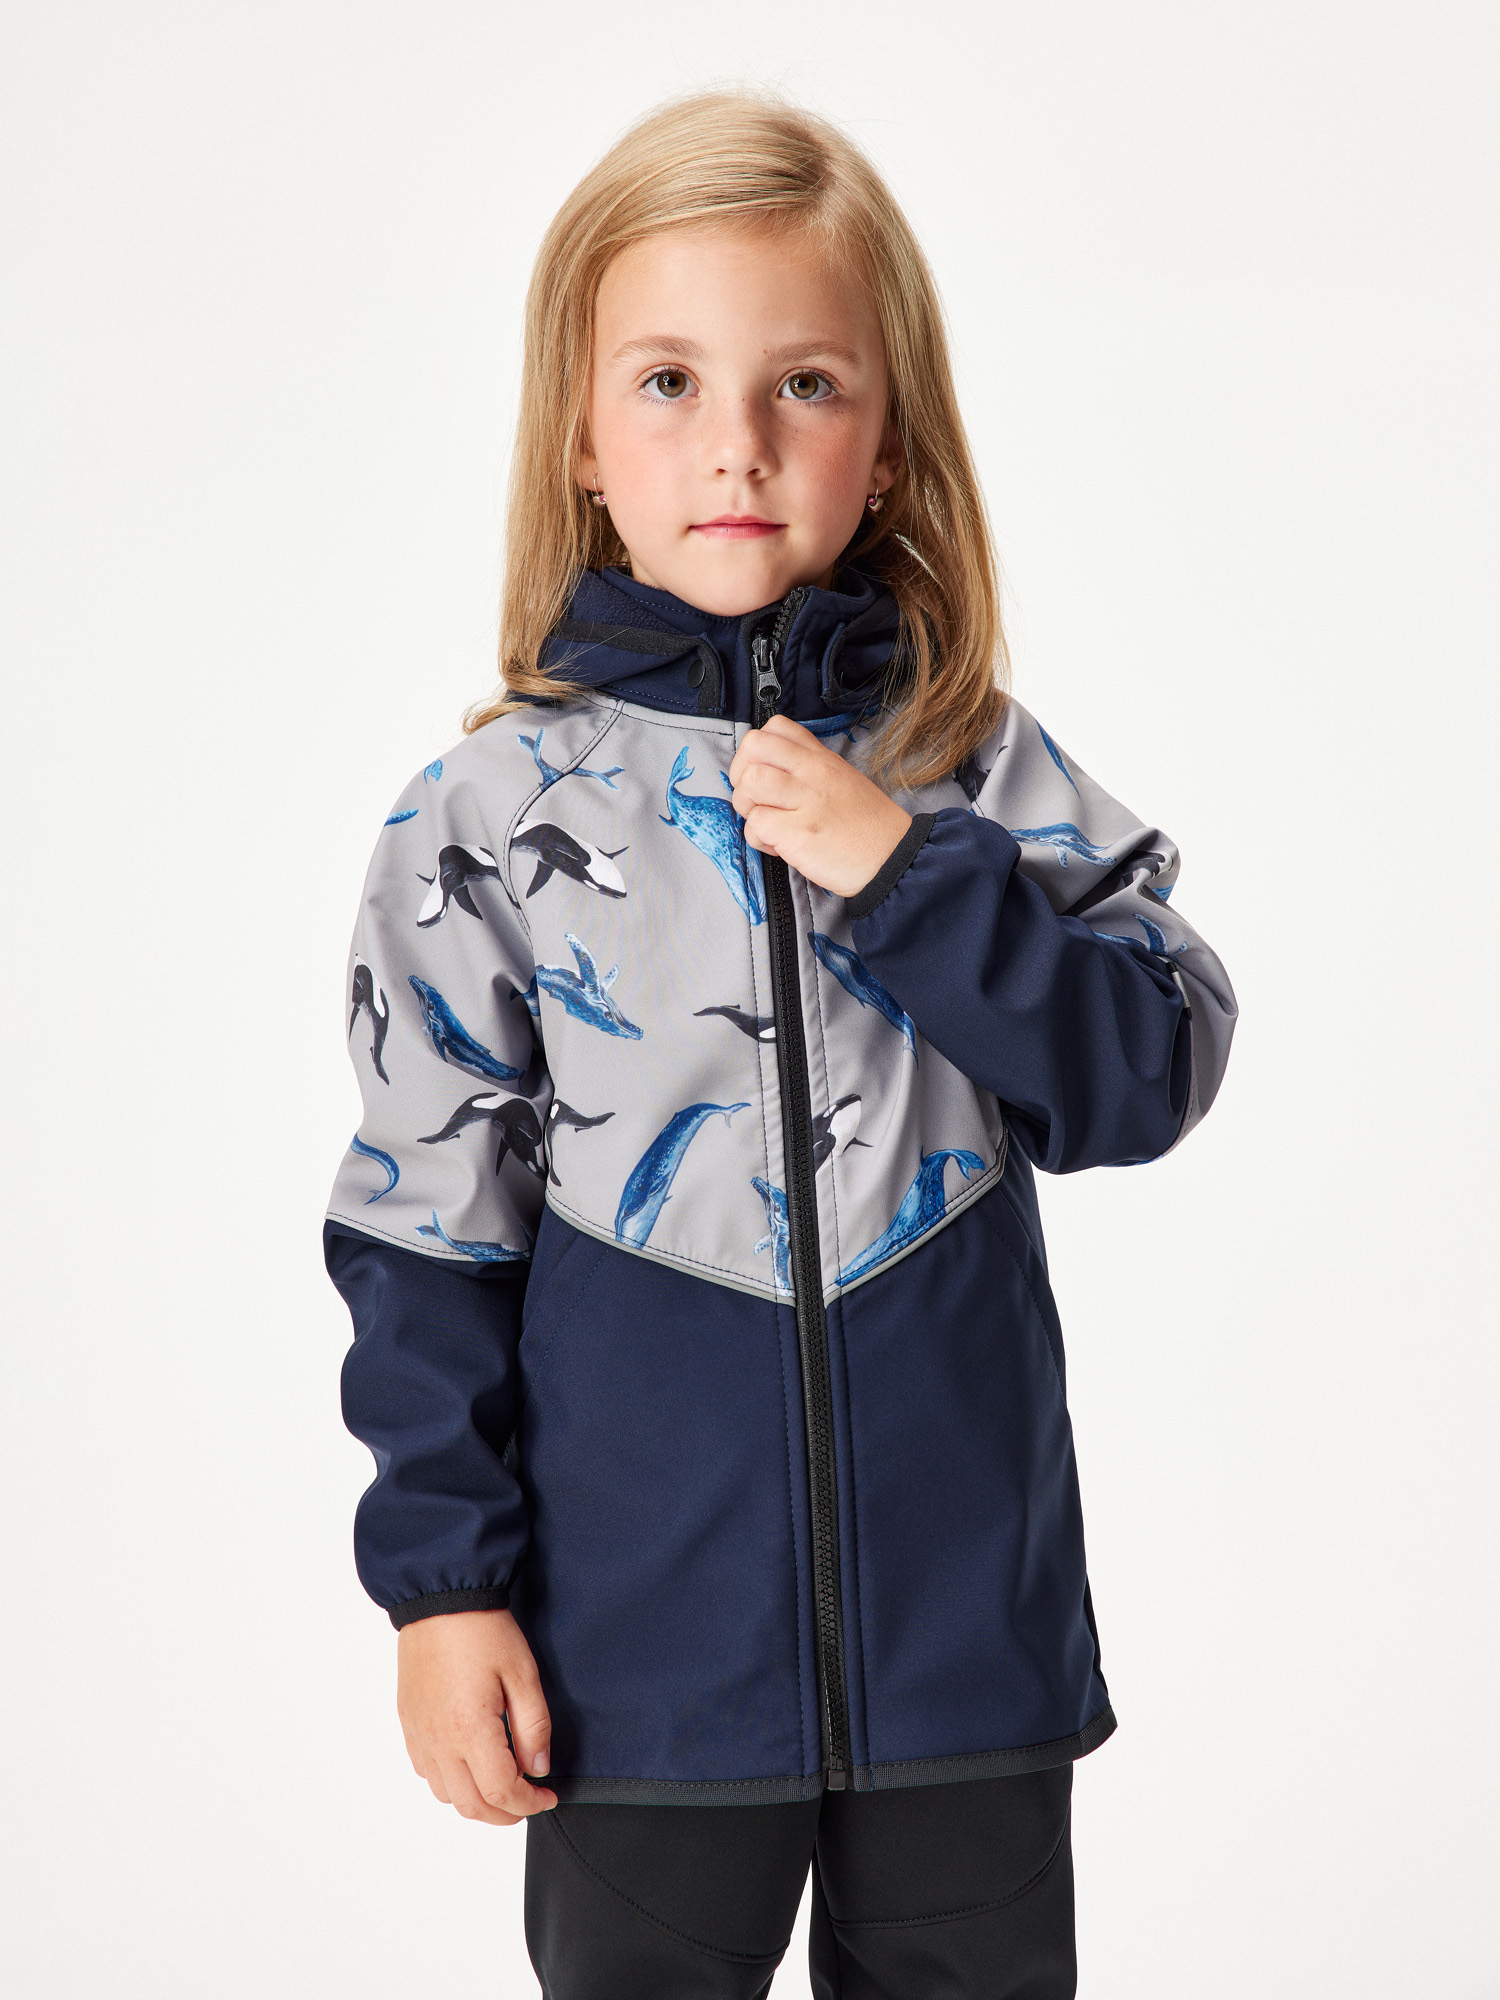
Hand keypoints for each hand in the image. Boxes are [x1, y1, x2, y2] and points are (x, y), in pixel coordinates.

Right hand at [397, 1608, 556, 1825]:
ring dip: (476, 1801)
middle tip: (528, 1801)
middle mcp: (438, 1739)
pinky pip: (425, 1770)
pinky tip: (470, 1764)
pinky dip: (450, 1782)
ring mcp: (419, 1733)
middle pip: (470, 1805)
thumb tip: (538, 1768)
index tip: (547, 1795)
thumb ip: (534, 1727)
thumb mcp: (523, 1674)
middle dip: (504, 1814)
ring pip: (445, 1794)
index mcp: (469, 1729)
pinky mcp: (408, 1722)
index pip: (500, 1792)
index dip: (529, 1803)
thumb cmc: (483, 1630)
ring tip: (501, 1785)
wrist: (440, 1599)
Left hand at [729, 714, 911, 896]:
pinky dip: (759, 840)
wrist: (893, 859)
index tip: (764, 772)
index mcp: (822, 759)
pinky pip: (755, 825)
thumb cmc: (867, 827)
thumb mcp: (843, 781)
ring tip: (767, 823)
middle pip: (753, 746)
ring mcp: (805, 801)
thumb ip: (809, 770)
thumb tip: (771, 771)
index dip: (757, 750)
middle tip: (755, 798)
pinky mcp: (797, 833)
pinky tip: (779, 847)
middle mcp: (813, 773)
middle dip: (741, 773)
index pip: (776, 727)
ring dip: (747, 807)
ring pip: (749, 783)